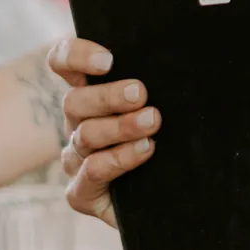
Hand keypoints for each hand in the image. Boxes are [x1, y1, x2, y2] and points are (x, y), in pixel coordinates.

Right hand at [50, 38, 159, 226]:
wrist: (175, 196)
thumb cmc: (172, 140)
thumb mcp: (168, 104)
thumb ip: (162, 81)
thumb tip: (184, 53)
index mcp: (90, 93)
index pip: (64, 63)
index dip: (77, 55)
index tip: (108, 59)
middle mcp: (78, 123)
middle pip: (74, 101)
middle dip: (108, 95)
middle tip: (141, 93)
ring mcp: (76, 158)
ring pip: (84, 136)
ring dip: (120, 127)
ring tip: (153, 121)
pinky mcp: (81, 193)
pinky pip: (89, 173)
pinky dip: (117, 160)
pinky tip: (144, 150)